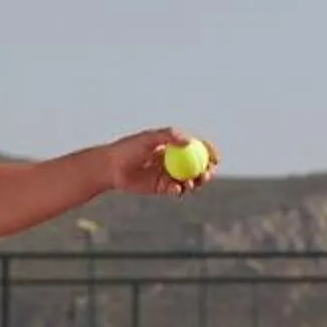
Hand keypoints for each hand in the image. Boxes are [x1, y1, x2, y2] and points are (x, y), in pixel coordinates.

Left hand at [102, 126, 218, 196]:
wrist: (111, 167)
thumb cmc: (128, 149)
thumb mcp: (149, 138)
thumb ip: (169, 137)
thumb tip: (190, 141)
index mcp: (174, 144)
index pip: (197, 146)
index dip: (209, 152)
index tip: (215, 158)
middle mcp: (174, 159)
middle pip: (198, 165)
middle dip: (207, 170)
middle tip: (207, 174)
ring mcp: (169, 173)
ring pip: (190, 179)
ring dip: (196, 182)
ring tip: (191, 183)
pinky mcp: (162, 187)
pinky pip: (176, 190)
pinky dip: (179, 190)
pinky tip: (175, 189)